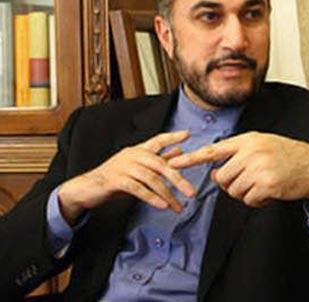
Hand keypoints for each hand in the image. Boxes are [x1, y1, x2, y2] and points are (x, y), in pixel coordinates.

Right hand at [58, 131, 195, 224]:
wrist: (85, 189)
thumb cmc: (115, 178)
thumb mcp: (138, 167)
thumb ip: (158, 160)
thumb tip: (179, 151)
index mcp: (138, 150)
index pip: (158, 139)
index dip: (172, 137)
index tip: (188, 134)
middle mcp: (132, 155)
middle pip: (160, 165)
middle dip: (178, 179)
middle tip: (191, 192)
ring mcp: (123, 166)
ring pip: (151, 179)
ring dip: (166, 195)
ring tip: (177, 206)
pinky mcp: (115, 180)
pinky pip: (138, 189)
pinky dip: (151, 198)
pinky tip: (161, 206)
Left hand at [168, 132, 308, 207]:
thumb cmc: (288, 156)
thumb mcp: (262, 147)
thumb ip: (238, 156)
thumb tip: (215, 174)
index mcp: (248, 140)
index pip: (214, 149)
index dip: (192, 158)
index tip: (174, 163)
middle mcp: (252, 152)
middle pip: (222, 177)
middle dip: (232, 184)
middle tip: (250, 182)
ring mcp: (259, 168)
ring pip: (234, 190)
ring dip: (246, 193)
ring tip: (264, 185)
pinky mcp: (267, 184)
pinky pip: (249, 200)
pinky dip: (258, 201)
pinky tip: (271, 193)